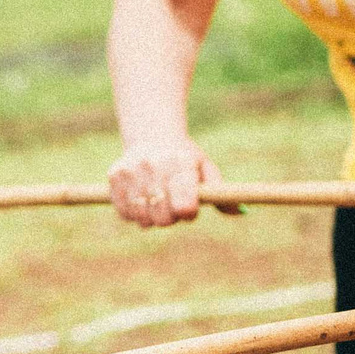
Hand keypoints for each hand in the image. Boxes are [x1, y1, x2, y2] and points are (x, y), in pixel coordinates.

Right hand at [109, 138, 234, 226]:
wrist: (152, 135)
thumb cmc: (185, 158)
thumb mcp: (206, 169)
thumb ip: (222, 193)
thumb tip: (240, 212)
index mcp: (180, 163)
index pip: (184, 203)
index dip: (187, 211)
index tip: (189, 209)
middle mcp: (153, 165)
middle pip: (163, 216)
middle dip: (170, 218)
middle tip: (173, 206)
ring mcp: (130, 172)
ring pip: (142, 217)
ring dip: (152, 217)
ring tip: (157, 201)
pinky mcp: (114, 178)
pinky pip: (125, 213)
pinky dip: (134, 213)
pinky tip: (141, 198)